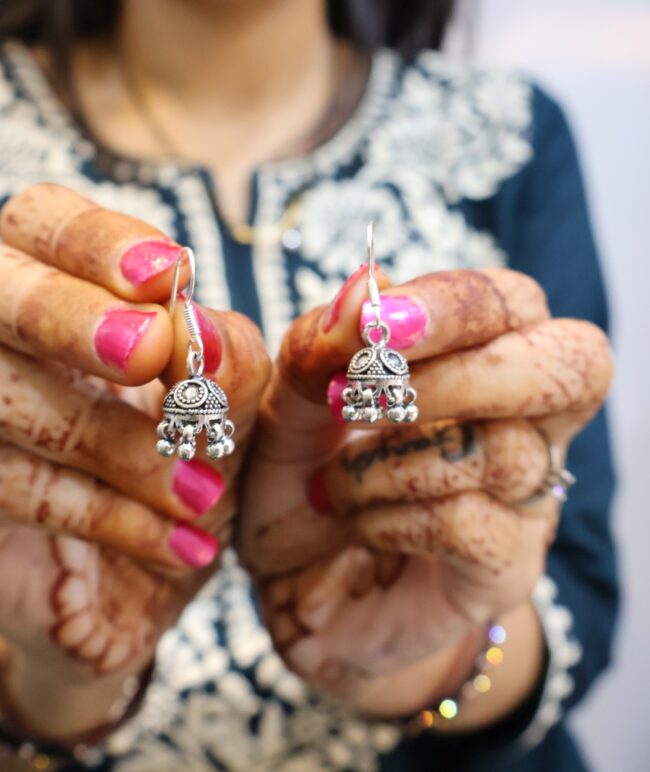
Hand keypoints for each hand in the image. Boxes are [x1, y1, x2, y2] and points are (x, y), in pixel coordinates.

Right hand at [0, 184, 269, 737]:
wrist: (141, 568)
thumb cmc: (188, 460)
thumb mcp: (229, 408)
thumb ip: (228, 359)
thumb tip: (198, 322)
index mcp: (60, 282)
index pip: (48, 222)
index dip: (98, 242)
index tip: (167, 272)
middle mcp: (1, 330)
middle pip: (0, 292)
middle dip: (72, 318)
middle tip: (147, 351)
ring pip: (7, 398)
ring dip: (117, 447)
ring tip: (205, 495)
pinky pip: (12, 487)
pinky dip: (106, 517)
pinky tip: (181, 544)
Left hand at [239, 266, 612, 718]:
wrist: (295, 586)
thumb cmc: (303, 480)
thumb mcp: (289, 406)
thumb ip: (319, 348)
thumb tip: (366, 285)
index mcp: (479, 361)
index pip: (512, 305)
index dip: (455, 305)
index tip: (382, 324)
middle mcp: (521, 423)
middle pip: (573, 367)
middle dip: (466, 375)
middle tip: (372, 399)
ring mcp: (522, 499)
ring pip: (504, 452)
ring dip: (391, 463)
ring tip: (334, 485)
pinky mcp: (504, 568)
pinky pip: (474, 524)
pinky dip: (394, 517)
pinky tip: (360, 524)